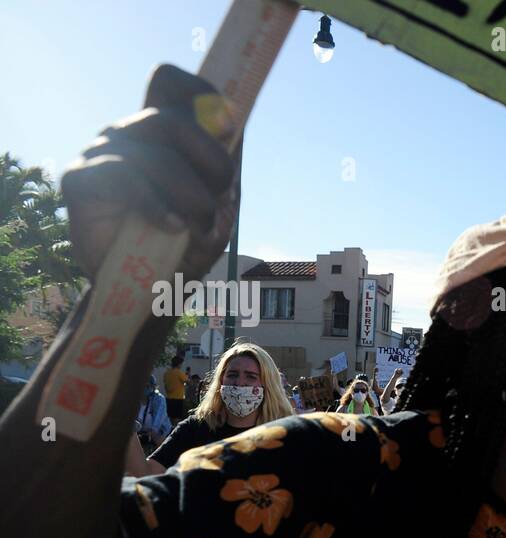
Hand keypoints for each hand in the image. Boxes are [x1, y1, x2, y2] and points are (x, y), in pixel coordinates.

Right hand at [62, 64, 238, 281]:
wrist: (144, 289)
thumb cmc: (181, 246)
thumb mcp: (216, 219)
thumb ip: (224, 192)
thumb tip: (226, 178)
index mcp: (162, 134)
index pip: (171, 85)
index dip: (202, 95)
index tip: (230, 129)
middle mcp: (130, 134)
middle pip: (173, 120)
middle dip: (213, 161)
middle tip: (224, 196)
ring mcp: (102, 152)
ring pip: (156, 153)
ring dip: (191, 193)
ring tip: (201, 226)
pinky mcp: (80, 178)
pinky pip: (124, 176)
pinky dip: (157, 204)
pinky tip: (172, 227)